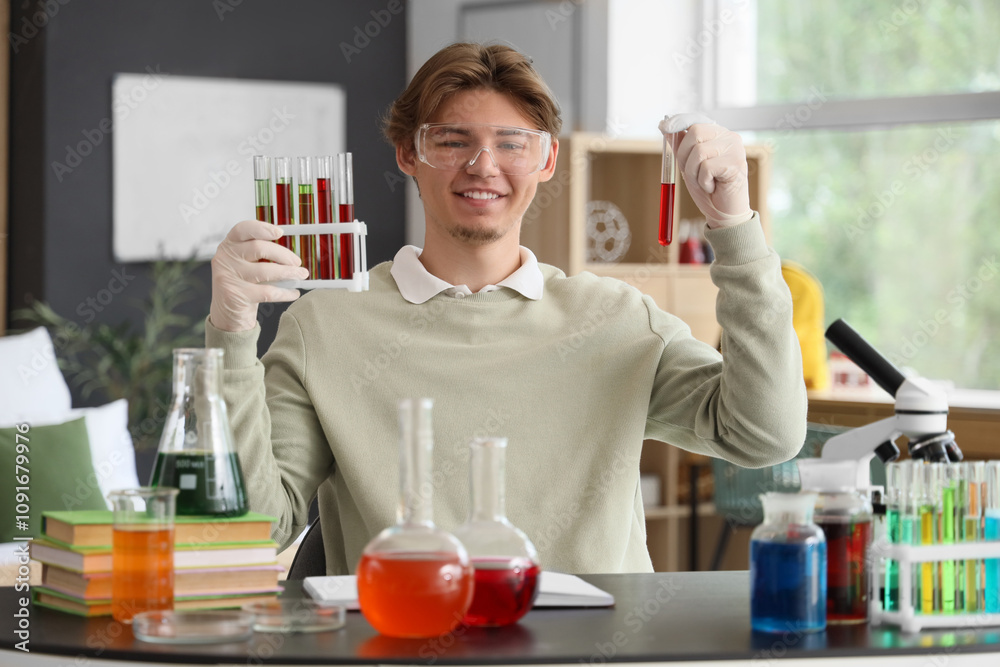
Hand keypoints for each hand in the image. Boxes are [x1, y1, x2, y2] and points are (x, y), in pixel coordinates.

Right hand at [209, 220, 308, 331]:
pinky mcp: (235, 295)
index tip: (280, 232)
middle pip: (258, 248)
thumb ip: (261, 254)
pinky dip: (284, 292)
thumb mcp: (247, 264)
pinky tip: (294, 293)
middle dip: (283, 254)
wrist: (228, 314)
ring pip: (265, 270)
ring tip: (301, 275)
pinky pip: (267, 291)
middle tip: (297, 262)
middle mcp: (225, 258)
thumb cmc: (243, 284)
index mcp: (229, 245)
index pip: (242, 229)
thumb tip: (292, 253)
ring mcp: (228, 277)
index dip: (262, 228)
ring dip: (288, 273)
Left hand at [660, 113, 751, 227]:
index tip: (663, 126)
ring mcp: (735, 148)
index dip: (678, 122)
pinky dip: (703, 181)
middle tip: (693, 173)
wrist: (724, 214)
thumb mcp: (688, 165)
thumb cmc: (708, 189)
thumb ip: (679, 146)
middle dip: (684, 156)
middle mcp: (729, 137)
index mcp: (718, 135)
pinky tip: (713, 186)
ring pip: (699, 152)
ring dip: (693, 173)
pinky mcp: (736, 162)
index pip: (696, 120)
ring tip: (704, 182)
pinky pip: (706, 167)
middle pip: (695, 132)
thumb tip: (663, 126)